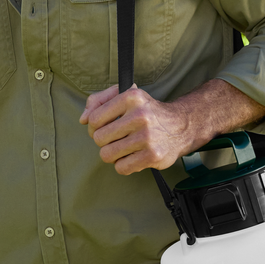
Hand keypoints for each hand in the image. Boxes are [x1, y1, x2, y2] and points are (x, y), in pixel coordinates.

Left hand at [78, 79, 264, 175]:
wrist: (182, 125)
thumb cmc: (147, 111)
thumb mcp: (125, 95)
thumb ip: (98, 101)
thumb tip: (82, 119)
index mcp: (131, 97)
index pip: (94, 118)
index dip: (93, 126)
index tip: (103, 127)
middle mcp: (140, 116)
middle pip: (99, 139)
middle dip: (103, 141)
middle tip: (115, 138)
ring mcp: (147, 138)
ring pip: (107, 155)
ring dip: (112, 154)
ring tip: (123, 148)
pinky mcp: (153, 156)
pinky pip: (121, 168)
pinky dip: (123, 165)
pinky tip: (132, 156)